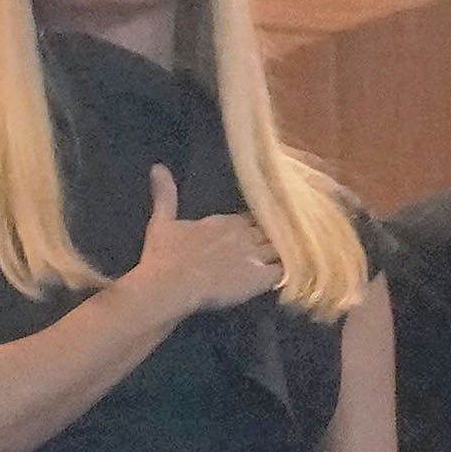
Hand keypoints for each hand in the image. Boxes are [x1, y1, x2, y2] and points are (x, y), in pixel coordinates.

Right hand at [125, 166, 280, 317]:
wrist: (170, 284)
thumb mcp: (161, 221)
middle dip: (275, 234)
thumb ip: (165, 194)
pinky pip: (284, 270)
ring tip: (292, 255)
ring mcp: (254, 255)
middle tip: (281, 241)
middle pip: (270, 230)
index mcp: (225, 221)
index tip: (259, 226)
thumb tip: (157, 167)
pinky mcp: (260, 277)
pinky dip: (289, 270)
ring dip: (285, 250)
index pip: (252, 216)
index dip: (258, 222)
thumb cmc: (164, 255)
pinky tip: (293, 273)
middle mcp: (244, 234)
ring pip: (282, 247)